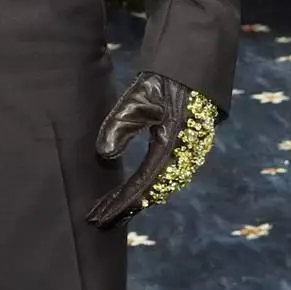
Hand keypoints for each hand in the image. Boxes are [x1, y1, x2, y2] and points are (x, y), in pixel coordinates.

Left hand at [86, 73, 215, 228]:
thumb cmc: (163, 81)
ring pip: (160, 188)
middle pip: (151, 193)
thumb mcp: (138, 98)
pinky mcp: (189, 150)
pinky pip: (166, 178)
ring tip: (111, 212)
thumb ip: (120, 125)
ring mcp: (189, 155)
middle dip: (124, 208)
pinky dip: (148, 190)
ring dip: (135, 201)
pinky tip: (135, 194)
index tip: (98, 217)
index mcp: (172, 147)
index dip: (119, 204)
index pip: (141, 186)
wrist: (193, 69)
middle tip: (97, 220)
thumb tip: (104, 155)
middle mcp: (184, 158)